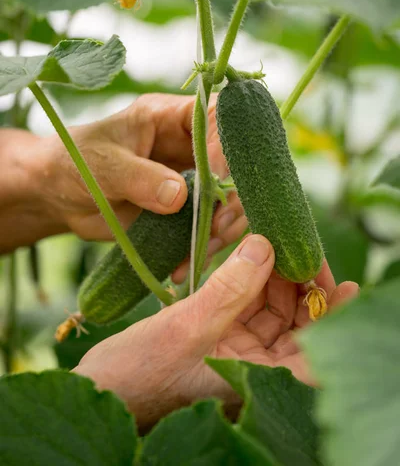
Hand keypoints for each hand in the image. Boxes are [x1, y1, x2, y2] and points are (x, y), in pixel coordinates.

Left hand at [17, 93, 245, 251]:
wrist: (59, 194)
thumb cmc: (74, 162)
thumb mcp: (102, 165)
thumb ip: (139, 177)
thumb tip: (180, 196)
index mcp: (170, 118)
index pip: (216, 119)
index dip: (224, 148)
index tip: (215, 184)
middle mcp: (188, 146)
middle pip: (233, 163)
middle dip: (230, 197)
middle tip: (215, 227)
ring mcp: (190, 178)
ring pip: (228, 198)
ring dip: (223, 227)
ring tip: (201, 251)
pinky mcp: (185, 209)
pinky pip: (208, 226)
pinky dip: (204, 247)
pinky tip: (186, 265)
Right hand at [73, 234, 358, 429]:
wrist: (102, 386)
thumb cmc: (140, 373)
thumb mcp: (188, 327)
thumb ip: (231, 288)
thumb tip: (266, 245)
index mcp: (254, 380)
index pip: (312, 355)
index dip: (333, 321)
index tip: (344, 286)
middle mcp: (251, 368)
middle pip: (295, 325)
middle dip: (299, 285)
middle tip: (300, 246)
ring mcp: (233, 351)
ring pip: (270, 310)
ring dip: (273, 275)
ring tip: (275, 240)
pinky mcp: (216, 335)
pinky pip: (244, 303)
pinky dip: (249, 278)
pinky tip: (251, 252)